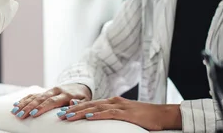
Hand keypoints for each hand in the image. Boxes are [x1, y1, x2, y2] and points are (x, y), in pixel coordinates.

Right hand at [10, 84, 90, 119]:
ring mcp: (49, 90)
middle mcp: (55, 91)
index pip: (52, 101)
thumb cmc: (83, 97)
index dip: (42, 108)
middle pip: (40, 99)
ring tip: (15, 111)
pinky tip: (16, 104)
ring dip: (24, 104)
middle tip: (20, 115)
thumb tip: (72, 103)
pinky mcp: (45, 91)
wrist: (80, 85)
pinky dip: (24, 99)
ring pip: (34, 96)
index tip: (34, 114)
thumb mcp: (85, 100)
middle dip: (29, 107)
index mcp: (65, 94)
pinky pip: (33, 94)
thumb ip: (78, 103)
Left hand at [57, 97, 181, 130]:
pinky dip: (97, 115)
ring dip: (80, 112)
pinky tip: (88, 117)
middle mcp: (114, 101)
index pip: (91, 104)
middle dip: (73, 110)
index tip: (64, 111)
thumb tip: (100, 120)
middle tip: (59, 114)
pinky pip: (109, 113)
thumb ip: (113, 116)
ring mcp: (120, 106)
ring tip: (67, 116)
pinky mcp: (126, 113)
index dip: (77, 107)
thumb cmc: (146, 117)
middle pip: (89, 105)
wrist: (163, 114)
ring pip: (95, 108)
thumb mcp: (126, 116)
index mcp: (113, 102)